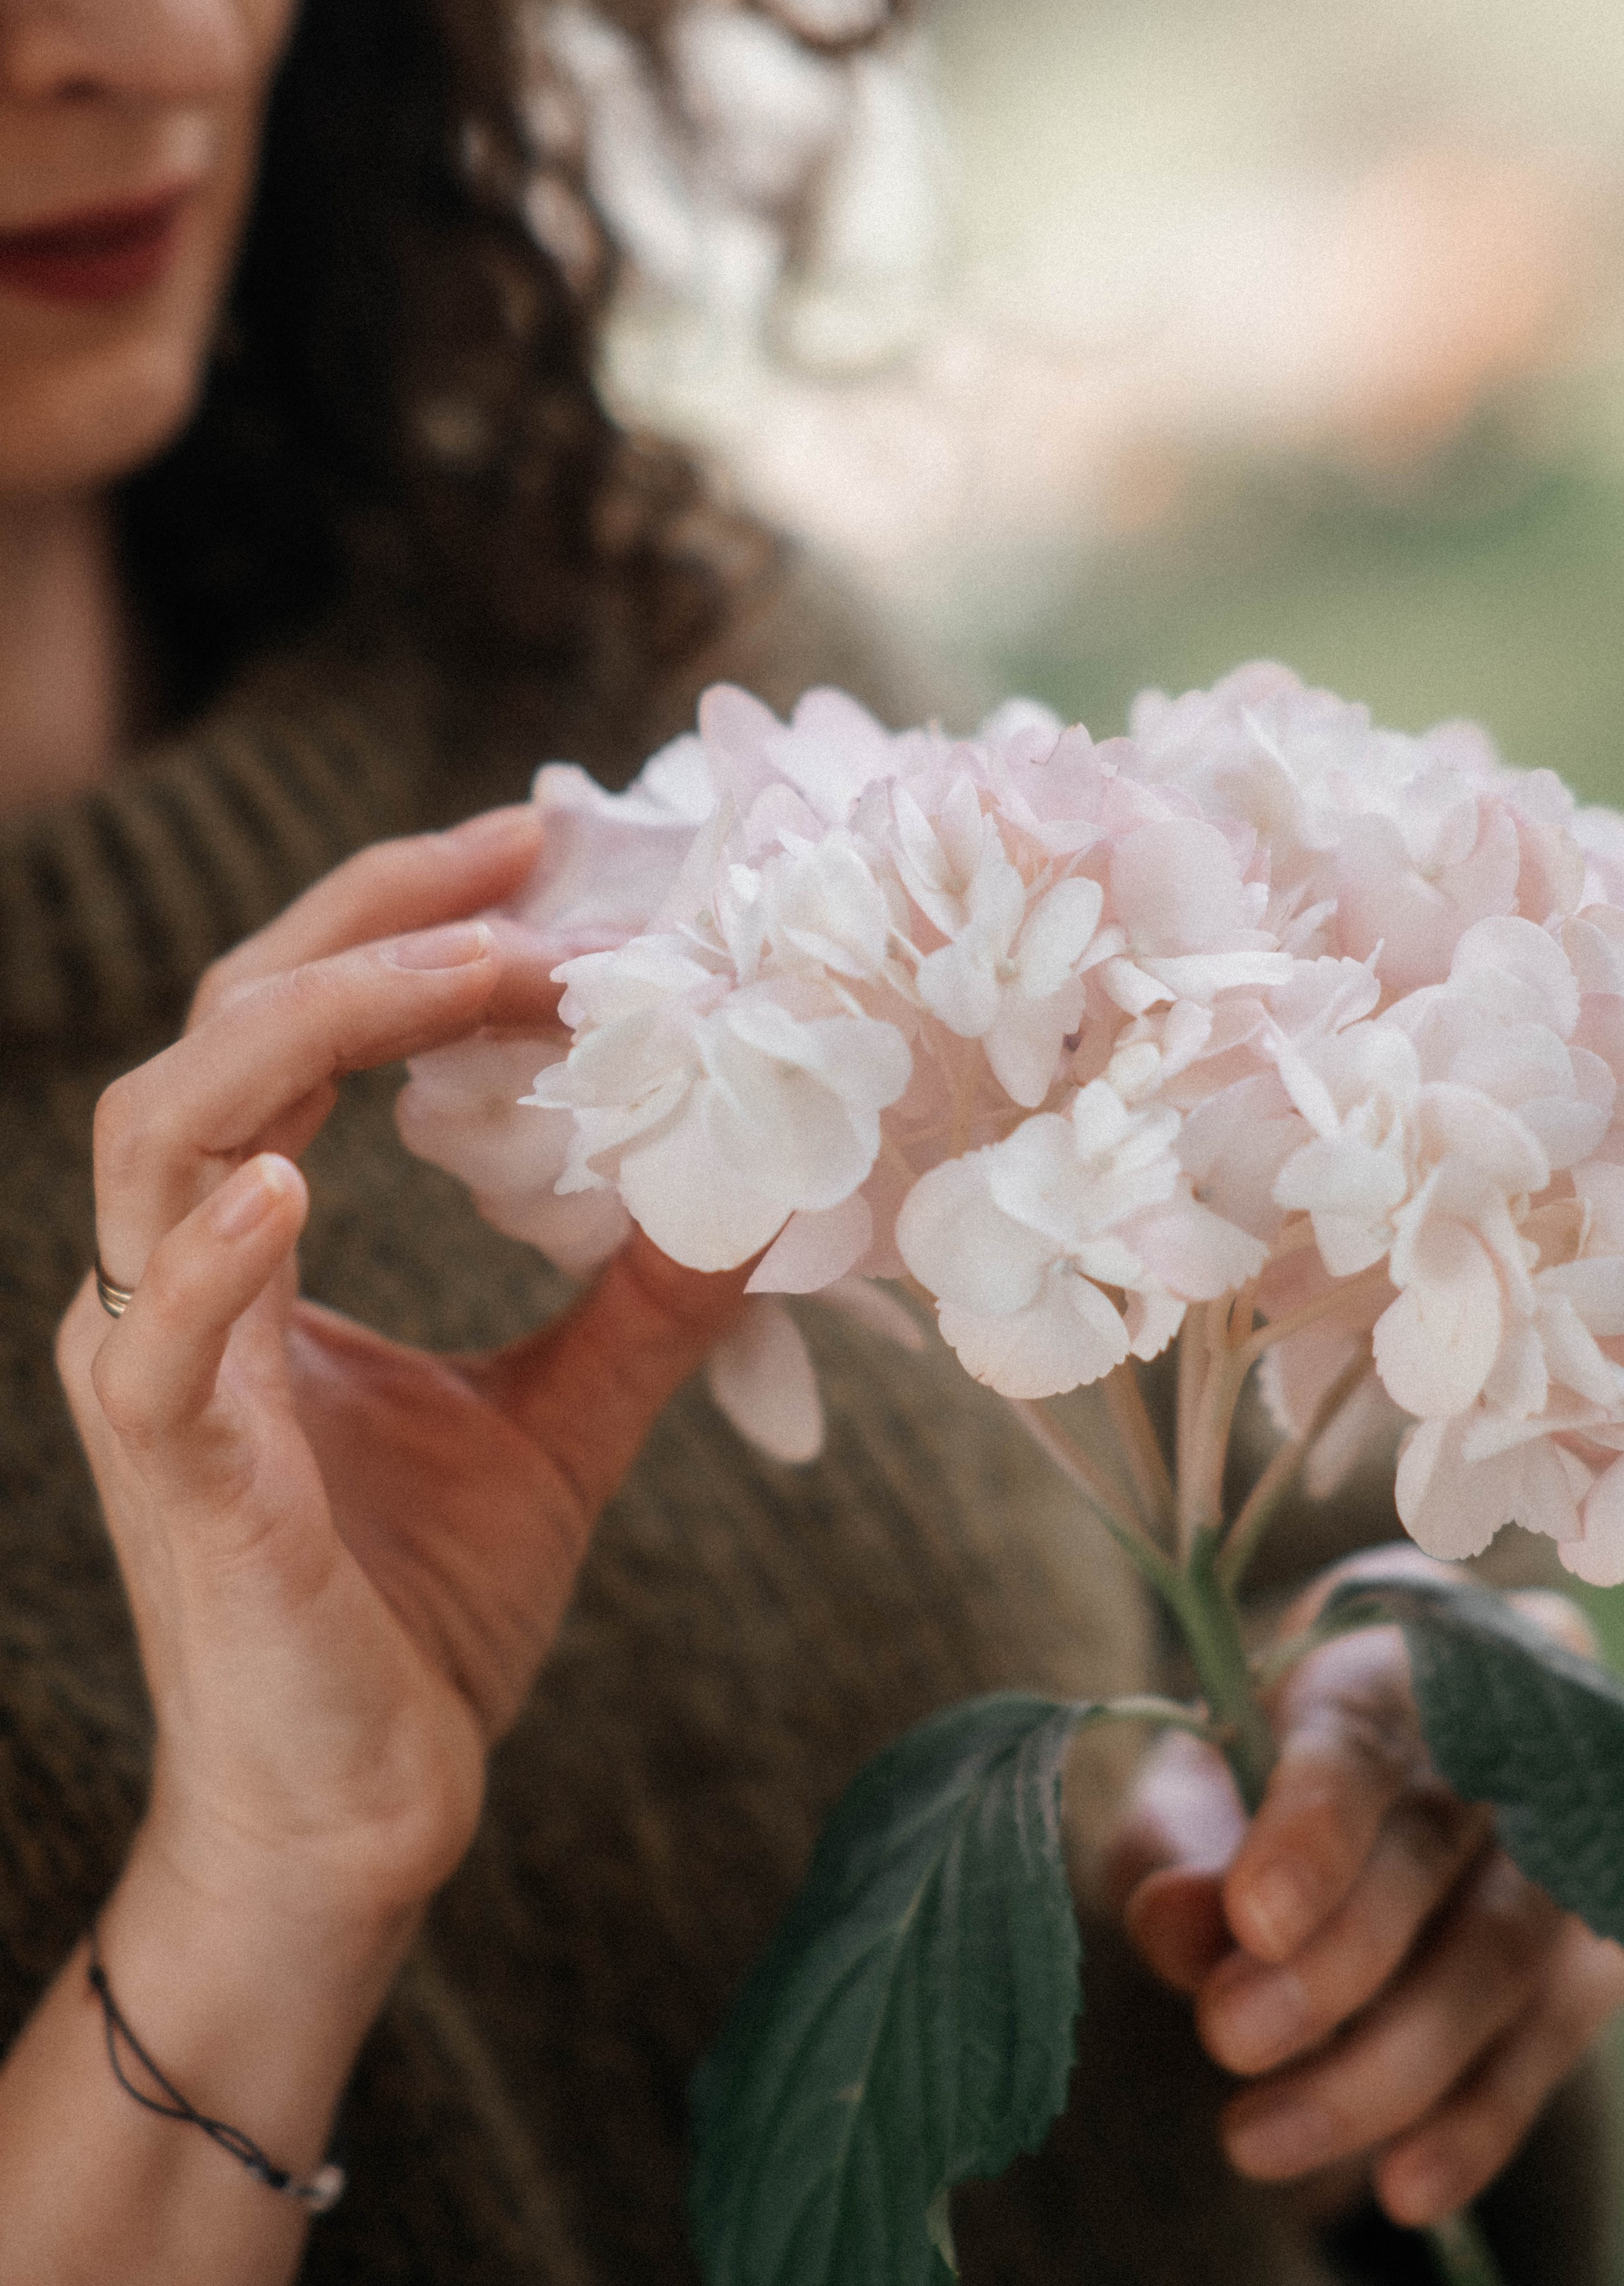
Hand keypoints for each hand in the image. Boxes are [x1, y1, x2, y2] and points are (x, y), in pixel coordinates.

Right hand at [56, 806, 748, 1937]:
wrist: (357, 1814)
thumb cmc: (417, 1617)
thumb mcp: (557, 1423)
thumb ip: (635, 1306)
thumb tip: (756, 1198)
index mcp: (250, 1251)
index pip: (298, 1031)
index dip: (408, 929)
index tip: (545, 860)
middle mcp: (181, 1280)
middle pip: (227, 1030)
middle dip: (370, 923)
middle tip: (524, 849)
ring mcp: (162, 1371)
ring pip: (164, 1133)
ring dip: (313, 1026)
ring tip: (472, 969)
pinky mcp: (173, 1476)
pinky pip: (153, 1340)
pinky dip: (212, 1251)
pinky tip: (292, 1179)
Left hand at [1104, 1547, 1623, 2228]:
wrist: (1400, 1751)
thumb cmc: (1277, 1764)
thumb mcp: (1201, 1780)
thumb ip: (1176, 1842)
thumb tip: (1169, 1924)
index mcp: (1383, 1664)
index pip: (1356, 1739)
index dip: (1310, 1829)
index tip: (1252, 1917)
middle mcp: (1494, 1737)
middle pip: (1429, 1853)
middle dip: (1329, 1968)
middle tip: (1227, 2040)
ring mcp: (1563, 1837)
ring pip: (1498, 1955)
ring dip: (1384, 2068)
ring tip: (1261, 2137)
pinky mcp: (1598, 1938)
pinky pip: (1549, 2036)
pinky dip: (1476, 2118)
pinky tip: (1402, 2182)